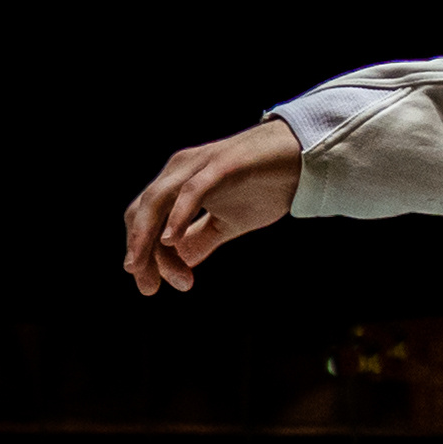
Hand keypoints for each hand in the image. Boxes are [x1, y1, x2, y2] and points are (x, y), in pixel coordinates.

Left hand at [122, 118, 302, 294]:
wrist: (303, 155)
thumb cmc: (267, 185)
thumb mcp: (229, 222)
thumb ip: (202, 239)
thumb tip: (179, 260)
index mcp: (178, 183)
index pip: (144, 219)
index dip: (141, 253)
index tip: (152, 287)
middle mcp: (180, 170)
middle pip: (142, 212)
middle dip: (139, 251)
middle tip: (149, 288)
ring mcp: (199, 166)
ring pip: (158, 201)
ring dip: (147, 238)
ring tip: (145, 268)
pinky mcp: (222, 165)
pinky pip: (192, 191)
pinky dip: (177, 215)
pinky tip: (170, 239)